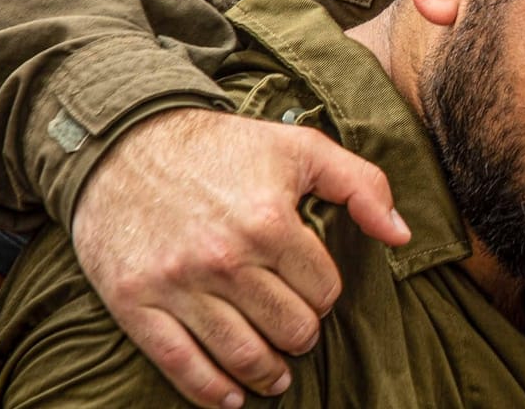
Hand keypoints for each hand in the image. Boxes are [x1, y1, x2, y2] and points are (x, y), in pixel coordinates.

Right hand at [71, 108, 410, 408]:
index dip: (324, 294)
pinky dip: (211, 391)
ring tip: (276, 374)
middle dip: (300, 334)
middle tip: (296, 331)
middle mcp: (224, 258)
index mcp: (269, 221)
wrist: (123, 142)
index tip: (312, 289)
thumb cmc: (220, 147)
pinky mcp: (135, 302)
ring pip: (242, 355)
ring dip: (268, 373)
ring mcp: (177, 284)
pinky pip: (181, 364)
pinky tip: (231, 397)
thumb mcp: (299, 148)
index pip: (323, 289)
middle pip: (288, 329)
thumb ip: (361, 184)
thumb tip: (402, 235)